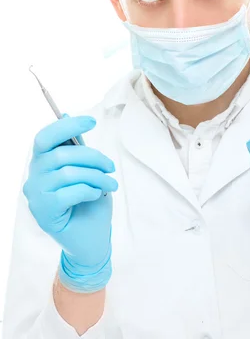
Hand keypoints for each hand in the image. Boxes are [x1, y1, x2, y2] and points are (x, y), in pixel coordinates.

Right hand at [23, 114, 117, 291]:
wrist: (91, 239)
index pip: (45, 138)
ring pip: (67, 173)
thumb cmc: (89, 202)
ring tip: (110, 184)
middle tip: (110, 166)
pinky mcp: (44, 213)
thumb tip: (67, 115)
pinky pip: (68, 192)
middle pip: (60, 154)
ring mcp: (36, 196)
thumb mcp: (87, 170)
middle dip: (92, 156)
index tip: (91, 122)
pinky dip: (88, 190)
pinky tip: (95, 195)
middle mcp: (33, 177)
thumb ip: (77, 148)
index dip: (66, 126)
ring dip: (96, 176)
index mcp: (42, 163)